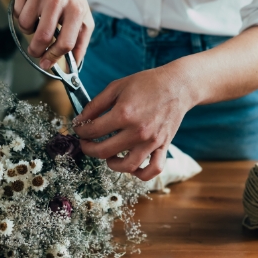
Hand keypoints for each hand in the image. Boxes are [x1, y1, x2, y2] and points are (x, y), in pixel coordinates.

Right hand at [13, 0, 93, 68]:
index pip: (65, 43)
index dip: (54, 57)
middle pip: (43, 37)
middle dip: (36, 50)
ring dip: (28, 30)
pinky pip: (17, 13)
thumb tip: (73, 65)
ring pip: (26, 26)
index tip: (46, 63)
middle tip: (35, 52)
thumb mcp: (83, 16)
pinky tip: (31, 7)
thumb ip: (80, 42)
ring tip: (37, 21)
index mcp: (76, 9)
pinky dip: (21, 16)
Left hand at [73, 66, 195, 180]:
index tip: (80, 128)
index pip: (93, 130)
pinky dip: (140, 173)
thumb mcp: (117, 87)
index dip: (81, 131)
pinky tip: (131, 165)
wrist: (177, 85)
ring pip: (127, 165)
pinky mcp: (163, 146)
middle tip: (86, 143)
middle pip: (104, 151)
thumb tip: (80, 119)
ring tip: (108, 155)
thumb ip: (96, 104)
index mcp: (124, 113)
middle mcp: (137, 131)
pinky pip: (152, 169)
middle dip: (88, 149)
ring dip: (112, 164)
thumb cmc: (147, 84)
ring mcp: (151, 141)